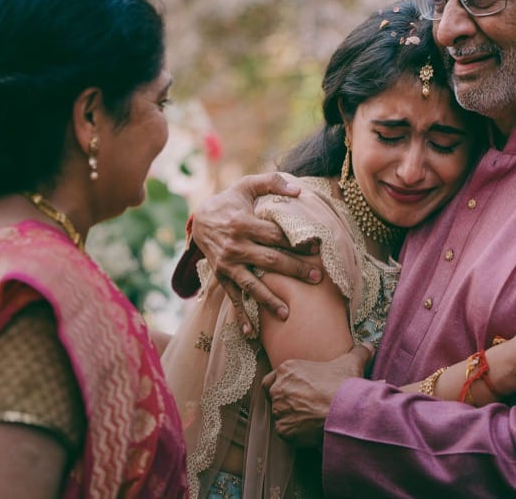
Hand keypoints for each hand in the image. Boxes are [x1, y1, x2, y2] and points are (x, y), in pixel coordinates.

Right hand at [191, 173, 321, 324]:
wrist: (198, 219)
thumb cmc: (229, 201)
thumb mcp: (246, 185)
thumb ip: (271, 182)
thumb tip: (298, 190)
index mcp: (243, 223)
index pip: (276, 235)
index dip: (297, 242)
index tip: (316, 249)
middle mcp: (235, 246)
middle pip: (269, 261)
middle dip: (294, 270)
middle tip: (316, 278)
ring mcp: (227, 264)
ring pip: (251, 284)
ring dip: (269, 300)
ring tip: (287, 313)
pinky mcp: (222, 276)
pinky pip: (232, 298)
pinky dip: (240, 316)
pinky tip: (251, 333)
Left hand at [261, 343, 373, 447]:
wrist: (345, 413)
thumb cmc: (344, 386)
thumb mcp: (351, 363)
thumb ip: (357, 352)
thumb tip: (368, 347)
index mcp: (287, 369)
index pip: (273, 378)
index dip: (282, 385)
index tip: (295, 390)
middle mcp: (278, 388)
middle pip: (274, 396)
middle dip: (286, 401)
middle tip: (304, 405)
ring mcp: (279, 410)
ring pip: (279, 414)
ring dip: (290, 416)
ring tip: (309, 418)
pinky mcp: (283, 429)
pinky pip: (285, 431)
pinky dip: (295, 432)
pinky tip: (310, 429)